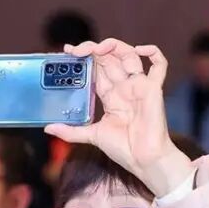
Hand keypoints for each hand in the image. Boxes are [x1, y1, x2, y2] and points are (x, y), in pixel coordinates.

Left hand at [44, 39, 192, 197]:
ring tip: (96, 49)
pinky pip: (160, 65)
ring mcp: (139, 86)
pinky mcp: (152, 89)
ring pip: (128, 54)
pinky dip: (153, 52)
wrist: (144, 161)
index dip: (84, 57)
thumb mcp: (92, 136)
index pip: (97, 69)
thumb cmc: (124, 150)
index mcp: (111, 95)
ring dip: (113, 46)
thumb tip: (48, 128)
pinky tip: (139, 49)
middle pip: (109, 58)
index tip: (67, 52)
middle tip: (75, 51)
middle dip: (92, 50)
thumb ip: (71, 131)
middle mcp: (124, 87)